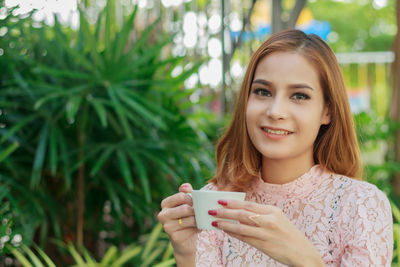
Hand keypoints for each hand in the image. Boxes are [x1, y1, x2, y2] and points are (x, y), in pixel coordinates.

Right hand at [157, 183, 199, 259]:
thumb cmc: (187, 217)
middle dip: (196, 210)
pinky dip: (199, 228)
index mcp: (165, 203)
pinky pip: (192, 229)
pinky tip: (199, 227)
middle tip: (201, 212)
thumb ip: (186, 192)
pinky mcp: (174, 237)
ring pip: (190, 219)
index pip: (181, 196)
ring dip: (199, 219)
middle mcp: (162, 215)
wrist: (186, 239)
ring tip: (201, 219)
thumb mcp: (187, 203)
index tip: (195, 203)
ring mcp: (167, 227)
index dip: (192, 199)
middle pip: (185, 208)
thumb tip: (185, 186)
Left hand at [209, 200, 323, 266]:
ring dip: (226, 224)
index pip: (248, 204)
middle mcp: (269, 220)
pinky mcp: (264, 245)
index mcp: (272, 211)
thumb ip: (261, 215)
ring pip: (241, 227)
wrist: (303, 252)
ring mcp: (266, 233)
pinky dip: (234, 234)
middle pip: (242, 214)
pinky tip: (226, 231)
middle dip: (225, 212)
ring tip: (215, 222)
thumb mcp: (278, 219)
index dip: (233, 202)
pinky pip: (245, 238)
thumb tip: (240, 213)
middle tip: (212, 210)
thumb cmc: (288, 234)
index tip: (220, 200)